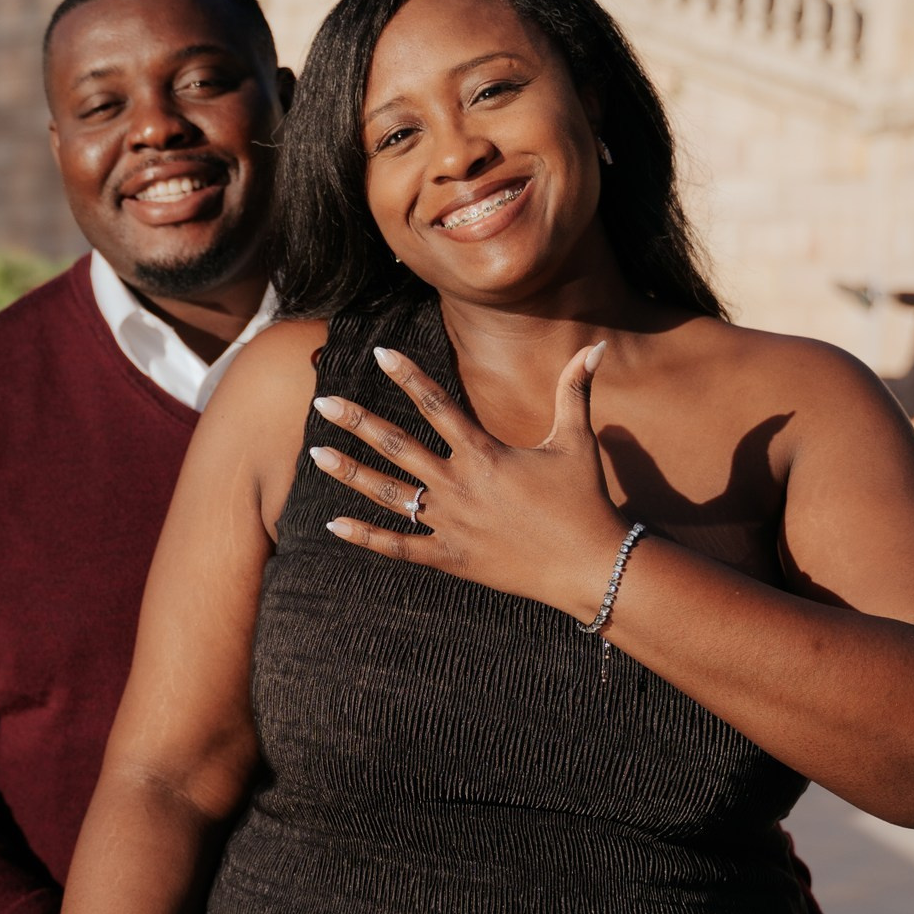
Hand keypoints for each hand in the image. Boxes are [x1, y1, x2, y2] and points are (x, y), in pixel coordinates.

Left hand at [309, 342, 625, 615]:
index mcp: (484, 454)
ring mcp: (450, 525)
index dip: (407, 376)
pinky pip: (399, 547)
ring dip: (350, 473)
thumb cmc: (586, 501)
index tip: (380, 353)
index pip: (436, 404)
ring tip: (316, 454)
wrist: (590, 566)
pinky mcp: (450, 559)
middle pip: (397, 446)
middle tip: (323, 401)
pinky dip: (365, 537)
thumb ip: (576, 391)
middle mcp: (459, 486)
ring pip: (388, 495)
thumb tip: (597, 346)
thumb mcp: (577, 442)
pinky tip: (333, 524)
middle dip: (357, 422)